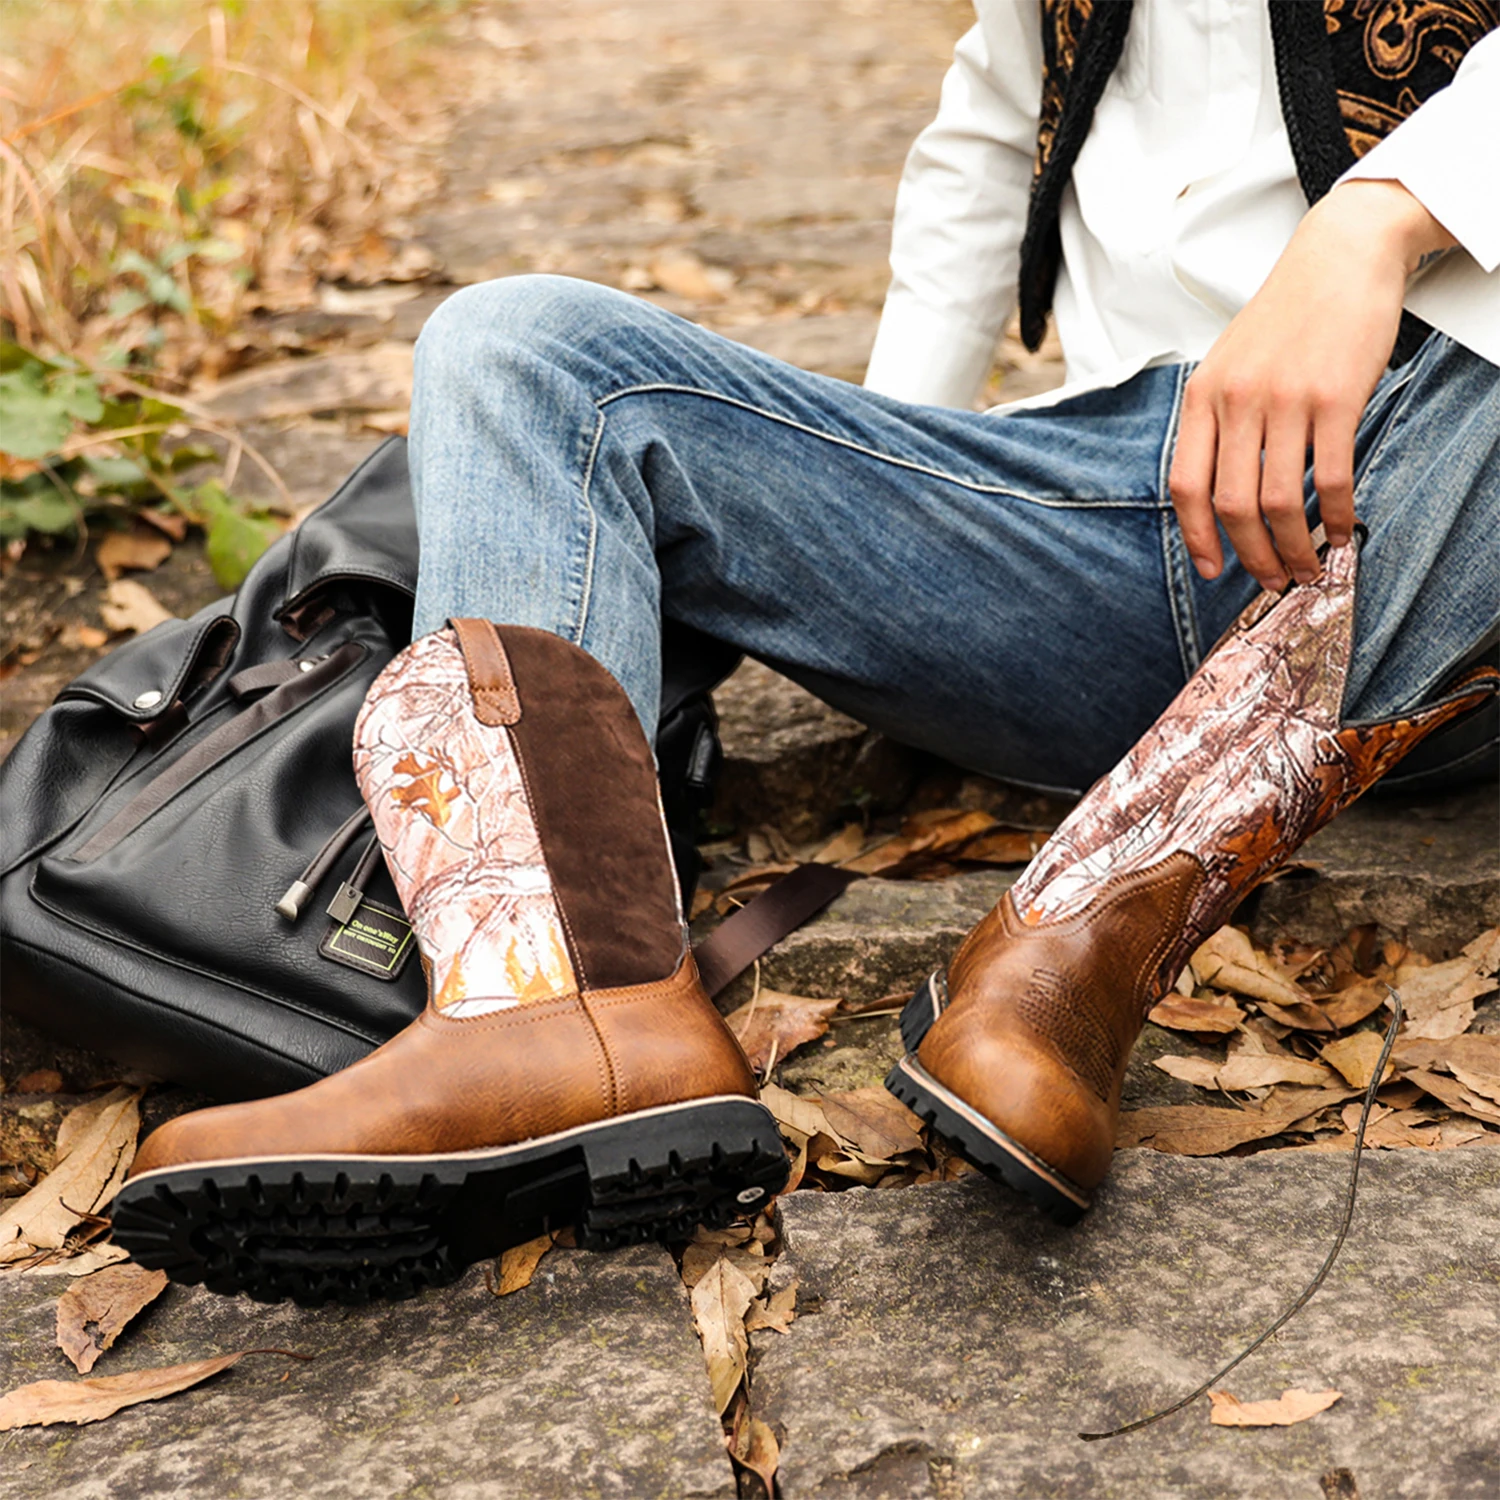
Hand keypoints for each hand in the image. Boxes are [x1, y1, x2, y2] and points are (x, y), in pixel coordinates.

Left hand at [1168, 180, 1454, 591]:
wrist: (1338, 256)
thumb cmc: (1284, 317)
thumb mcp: (1228, 365)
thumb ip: (1217, 422)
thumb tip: (1218, 494)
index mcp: (1201, 397)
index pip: (1185, 486)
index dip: (1197, 537)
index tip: (1213, 569)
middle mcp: (1236, 401)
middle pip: (1230, 504)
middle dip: (1250, 555)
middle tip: (1271, 579)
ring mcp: (1285, 400)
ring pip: (1278, 500)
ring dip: (1293, 546)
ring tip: (1308, 566)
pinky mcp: (1336, 398)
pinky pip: (1330, 477)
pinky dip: (1336, 515)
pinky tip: (1343, 532)